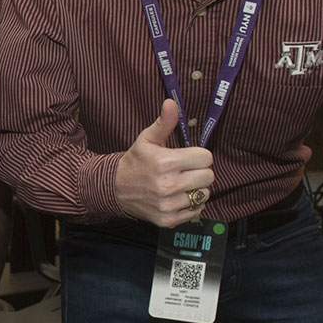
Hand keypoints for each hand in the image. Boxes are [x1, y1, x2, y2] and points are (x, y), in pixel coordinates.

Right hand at [114, 99, 215, 226]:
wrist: (114, 188)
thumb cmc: (136, 161)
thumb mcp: (147, 139)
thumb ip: (164, 122)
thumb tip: (171, 102)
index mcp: (166, 162)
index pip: (206, 158)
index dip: (198, 156)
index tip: (188, 157)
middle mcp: (168, 185)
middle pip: (208, 176)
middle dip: (199, 172)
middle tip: (185, 171)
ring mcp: (168, 204)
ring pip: (204, 194)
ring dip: (196, 189)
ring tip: (181, 185)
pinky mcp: (168, 219)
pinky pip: (196, 211)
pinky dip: (190, 204)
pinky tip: (177, 197)